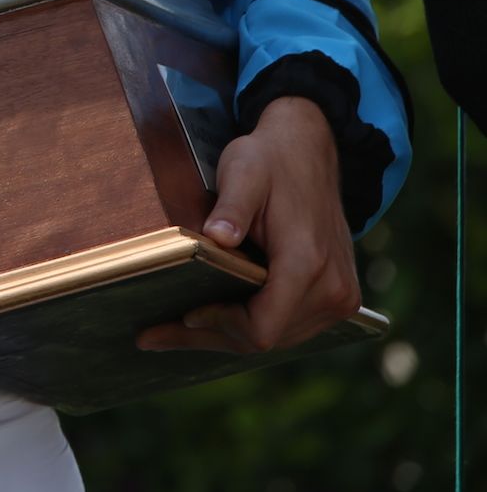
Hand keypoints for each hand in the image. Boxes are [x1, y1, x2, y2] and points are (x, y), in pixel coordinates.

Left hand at [137, 95, 361, 353]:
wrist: (310, 151)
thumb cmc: (270, 160)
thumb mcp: (243, 172)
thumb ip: (232, 207)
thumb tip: (218, 237)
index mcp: (307, 263)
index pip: (262, 327)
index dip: (219, 327)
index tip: (181, 316)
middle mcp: (332, 290)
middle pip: (264, 339)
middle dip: (209, 337)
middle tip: (152, 336)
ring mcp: (339, 297)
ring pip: (276, 338)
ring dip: (226, 336)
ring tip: (171, 331)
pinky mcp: (336, 296)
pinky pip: (289, 325)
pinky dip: (251, 325)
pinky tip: (212, 318)